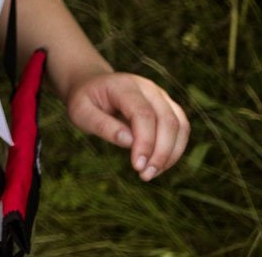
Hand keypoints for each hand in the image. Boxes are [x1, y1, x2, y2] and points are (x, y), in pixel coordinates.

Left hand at [65, 71, 189, 181]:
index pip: (143, 114)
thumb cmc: (85, 101)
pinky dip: (174, 150)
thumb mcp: (81, 112)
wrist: (92, 86)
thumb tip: (129, 141)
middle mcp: (148, 88)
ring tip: (151, 173)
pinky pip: (181, 130)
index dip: (145, 142)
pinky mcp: (168, 107)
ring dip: (171, 154)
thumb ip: (102, 125)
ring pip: (180, 126)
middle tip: (145, 175)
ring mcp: (161, 96)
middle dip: (161, 152)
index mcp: (125, 86)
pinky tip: (158, 166)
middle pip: (167, 121)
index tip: (137, 166)